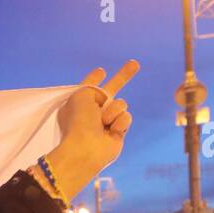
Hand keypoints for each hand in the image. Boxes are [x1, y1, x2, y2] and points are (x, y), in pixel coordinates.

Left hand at [45, 60, 138, 201]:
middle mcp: (92, 112)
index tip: (101, 71)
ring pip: (121, 104)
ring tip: (103, 122)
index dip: (94, 78)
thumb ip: (94, 88)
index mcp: (79, 103)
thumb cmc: (78, 121)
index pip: (89, 86)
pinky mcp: (118, 131)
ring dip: (114, 110)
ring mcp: (106, 122)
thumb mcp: (81, 95)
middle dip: (123, 76)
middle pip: (111, 90)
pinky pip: (126, 117)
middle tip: (135, 64)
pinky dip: (120, 122)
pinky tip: (111, 131)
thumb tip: (107, 100)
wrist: (85, 149)